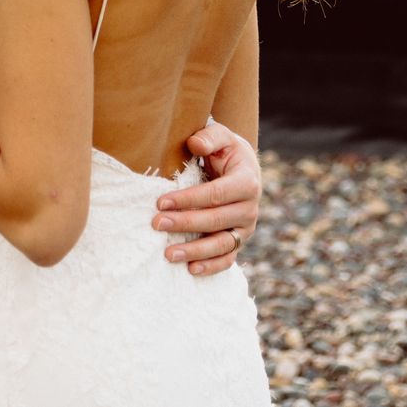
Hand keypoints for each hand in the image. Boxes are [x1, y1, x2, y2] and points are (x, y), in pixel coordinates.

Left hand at [153, 120, 260, 274]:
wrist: (240, 166)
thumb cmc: (224, 150)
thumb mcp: (221, 136)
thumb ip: (209, 137)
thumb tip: (195, 144)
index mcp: (247, 182)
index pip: (216, 194)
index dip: (189, 199)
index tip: (161, 202)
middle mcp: (250, 208)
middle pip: (216, 220)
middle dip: (185, 223)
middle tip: (156, 224)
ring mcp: (245, 228)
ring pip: (222, 245)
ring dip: (196, 251)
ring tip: (168, 254)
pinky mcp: (239, 241)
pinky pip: (228, 259)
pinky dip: (211, 267)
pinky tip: (190, 269)